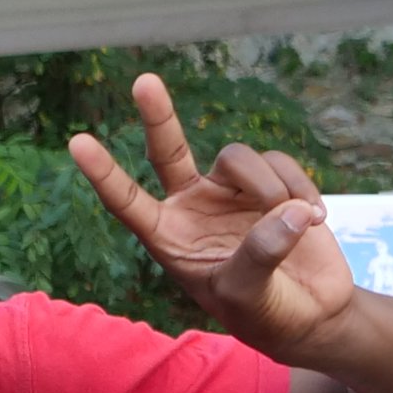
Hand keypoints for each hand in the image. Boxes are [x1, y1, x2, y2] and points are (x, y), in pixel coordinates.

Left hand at [70, 77, 358, 356]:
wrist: (308, 311)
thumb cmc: (262, 312)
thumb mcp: (248, 294)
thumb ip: (259, 254)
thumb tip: (286, 211)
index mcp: (168, 236)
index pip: (127, 201)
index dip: (103, 172)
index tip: (76, 142)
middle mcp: (192, 206)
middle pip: (168, 151)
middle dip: (158, 115)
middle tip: (142, 80)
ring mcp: (230, 192)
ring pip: (239, 158)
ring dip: (270, 187)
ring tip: (296, 222)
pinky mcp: (272, 184)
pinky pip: (281, 164)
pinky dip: (300, 186)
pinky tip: (316, 218)